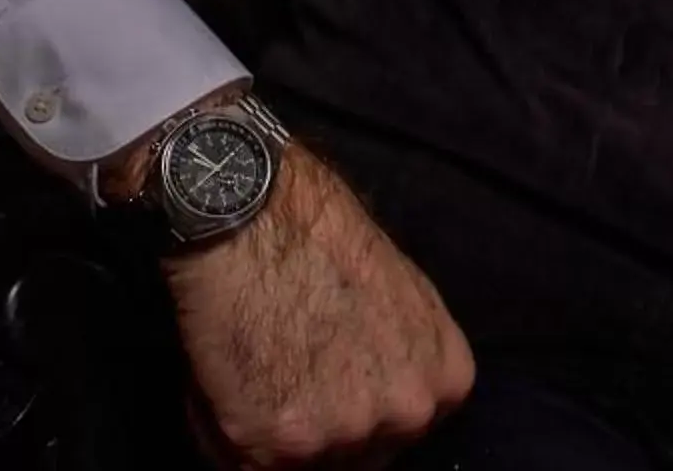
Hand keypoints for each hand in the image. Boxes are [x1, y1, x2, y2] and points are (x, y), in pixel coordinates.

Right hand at [164, 145, 475, 466]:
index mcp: (447, 383)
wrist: (262, 226)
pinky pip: (243, 469)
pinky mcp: (281, 447)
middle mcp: (408, 415)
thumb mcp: (409, 308)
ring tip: (253, 375)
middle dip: (317, 433)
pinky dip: (224, 439)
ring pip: (299, 468)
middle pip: (355, 460)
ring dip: (266, 436)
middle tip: (282, 384)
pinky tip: (226, 388)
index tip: (325, 396)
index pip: (400, 436)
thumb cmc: (328, 251)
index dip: (355, 419)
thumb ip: (404, 366)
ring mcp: (347, 435)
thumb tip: (379, 403)